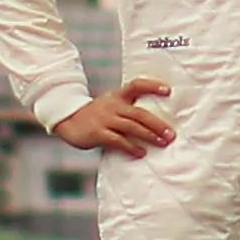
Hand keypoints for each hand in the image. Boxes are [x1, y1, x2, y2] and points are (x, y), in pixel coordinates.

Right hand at [52, 78, 174, 156]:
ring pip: (132, 127)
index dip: (153, 86)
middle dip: (158, 124)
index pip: (137, 85)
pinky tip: (141, 153)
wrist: (67, 120)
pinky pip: (118, 141)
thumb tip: (155, 123)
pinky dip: (131, 147)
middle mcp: (113, 106)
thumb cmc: (95, 115)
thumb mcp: (110, 105)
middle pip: (140, 113)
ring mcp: (105, 119)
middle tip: (172, 134)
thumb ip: (128, 110)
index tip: (169, 90)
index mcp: (117, 96)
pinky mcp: (98, 133)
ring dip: (150, 136)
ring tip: (163, 143)